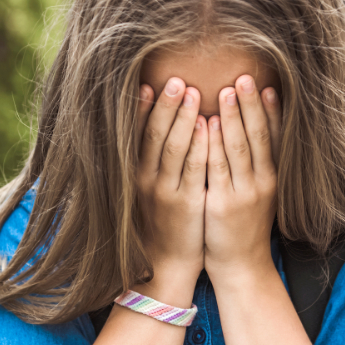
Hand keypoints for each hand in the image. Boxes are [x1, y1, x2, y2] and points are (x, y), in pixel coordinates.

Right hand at [135, 78, 207, 285]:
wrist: (167, 265)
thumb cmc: (162, 224)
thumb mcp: (149, 192)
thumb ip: (152, 163)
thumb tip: (158, 129)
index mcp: (137, 175)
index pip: (139, 135)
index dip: (145, 108)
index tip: (152, 83)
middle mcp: (147, 180)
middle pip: (155, 136)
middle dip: (166, 106)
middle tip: (177, 79)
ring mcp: (166, 192)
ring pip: (173, 149)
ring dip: (183, 118)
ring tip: (193, 92)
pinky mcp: (187, 204)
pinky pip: (194, 170)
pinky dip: (200, 146)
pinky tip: (207, 125)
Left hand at [204, 75, 281, 277]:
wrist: (242, 266)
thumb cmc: (246, 227)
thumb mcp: (260, 195)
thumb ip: (257, 166)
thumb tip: (251, 132)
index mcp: (273, 178)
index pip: (274, 138)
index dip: (271, 111)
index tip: (266, 85)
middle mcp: (263, 183)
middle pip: (258, 137)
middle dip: (251, 106)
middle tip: (244, 77)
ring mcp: (243, 194)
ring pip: (238, 148)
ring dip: (233, 118)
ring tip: (227, 91)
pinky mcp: (222, 204)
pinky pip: (217, 168)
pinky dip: (213, 144)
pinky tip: (208, 123)